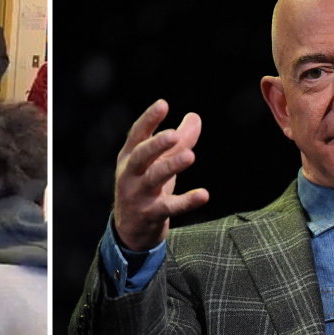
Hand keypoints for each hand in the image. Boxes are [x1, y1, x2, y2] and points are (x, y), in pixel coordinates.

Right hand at [114, 99, 208, 251]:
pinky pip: (170, 207)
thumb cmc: (146, 188)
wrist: (131, 230)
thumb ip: (178, 141)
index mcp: (129, 157)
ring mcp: (138, 195)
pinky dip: (187, 201)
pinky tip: (204, 194)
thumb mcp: (159, 163)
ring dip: (171, 166)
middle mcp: (130, 174)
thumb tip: (194, 117)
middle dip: (156, 144)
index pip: (137, 135)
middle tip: (174, 134)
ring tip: (190, 156)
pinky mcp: (151, 214)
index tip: (163, 104)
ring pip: (154, 178)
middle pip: (141, 156)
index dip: (149, 120)